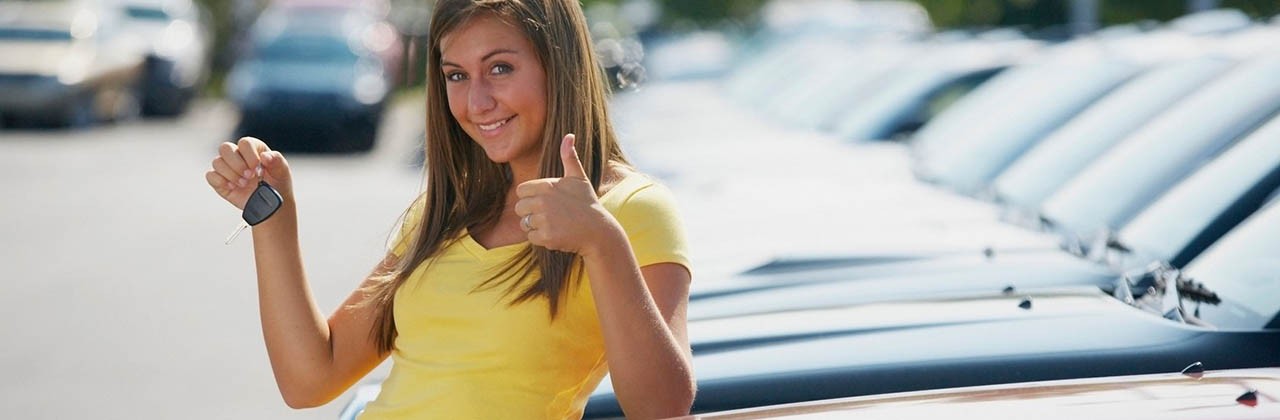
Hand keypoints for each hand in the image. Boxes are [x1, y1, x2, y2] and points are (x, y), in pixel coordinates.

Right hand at [205, 137, 293, 209]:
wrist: (272, 203)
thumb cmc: (277, 182)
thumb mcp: (282, 170)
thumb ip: (276, 160)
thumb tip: (264, 156)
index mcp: (253, 148)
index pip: (244, 143)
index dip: (250, 155)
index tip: (258, 168)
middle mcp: (237, 155)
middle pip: (225, 148)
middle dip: (237, 164)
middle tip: (249, 176)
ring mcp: (227, 168)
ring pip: (217, 162)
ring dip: (231, 174)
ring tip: (244, 184)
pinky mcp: (220, 181)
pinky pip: (211, 176)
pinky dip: (220, 181)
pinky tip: (233, 187)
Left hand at [515, 134, 620, 254]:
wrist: (598, 231)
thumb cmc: (587, 203)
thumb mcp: (579, 178)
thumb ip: (570, 157)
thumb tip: (569, 135)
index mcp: (547, 185)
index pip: (521, 191)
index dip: (530, 197)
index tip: (546, 201)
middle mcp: (543, 201)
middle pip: (519, 208)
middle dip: (531, 213)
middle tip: (550, 215)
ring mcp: (544, 220)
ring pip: (525, 224)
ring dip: (536, 226)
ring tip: (555, 225)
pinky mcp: (546, 236)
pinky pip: (532, 238)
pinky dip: (542, 239)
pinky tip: (557, 235)